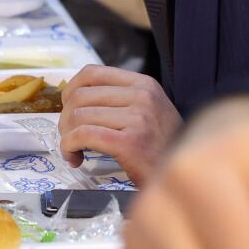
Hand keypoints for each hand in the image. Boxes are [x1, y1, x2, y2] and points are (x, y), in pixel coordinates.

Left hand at [58, 66, 181, 182]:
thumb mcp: (147, 111)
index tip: (67, 109)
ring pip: (78, 116)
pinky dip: (69, 147)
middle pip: (80, 96)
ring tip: (74, 150)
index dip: (70, 90)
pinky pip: (83, 135)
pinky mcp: (130, 142)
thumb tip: (73, 97)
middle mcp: (142, 96)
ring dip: (66, 136)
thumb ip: (118, 99)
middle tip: (70, 137)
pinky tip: (75, 158)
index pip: (91, 72)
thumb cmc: (161, 148)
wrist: (183, 176)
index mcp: (144, 84)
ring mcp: (138, 118)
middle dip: (65, 118)